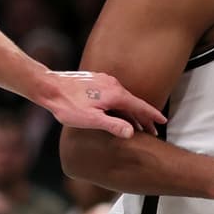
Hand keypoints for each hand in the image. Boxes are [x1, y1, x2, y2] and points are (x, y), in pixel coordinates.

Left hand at [44, 70, 165, 139]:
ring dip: (132, 112)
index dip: (153, 116)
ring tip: (137, 125)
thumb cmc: (68, 105)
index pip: (140, 106)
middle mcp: (113, 85)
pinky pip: (115, 94)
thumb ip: (113, 125)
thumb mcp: (91, 119)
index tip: (163, 122)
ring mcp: (104, 81)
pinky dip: (121, 105)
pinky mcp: (96, 81)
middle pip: (134, 103)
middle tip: (153, 131)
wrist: (49, 87)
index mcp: (115, 94)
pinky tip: (118, 112)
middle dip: (144, 117)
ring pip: (124, 99)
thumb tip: (132, 133)